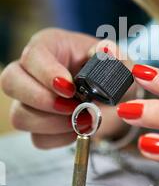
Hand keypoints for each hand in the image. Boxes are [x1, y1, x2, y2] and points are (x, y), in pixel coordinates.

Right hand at [0, 28, 137, 148]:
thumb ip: (115, 56)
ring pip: (19, 115)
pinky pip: (37, 138)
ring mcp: (29, 99)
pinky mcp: (36, 124)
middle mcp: (32, 71)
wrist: (115, 98)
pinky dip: (60, 139)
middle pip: (11, 82)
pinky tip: (78, 129)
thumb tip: (105, 51)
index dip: (47, 73)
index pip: (33, 55)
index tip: (70, 88)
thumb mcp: (119, 60)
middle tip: (73, 106)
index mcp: (49, 46)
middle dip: (42, 99)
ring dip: (53, 123)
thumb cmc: (111, 71)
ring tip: (82, 119)